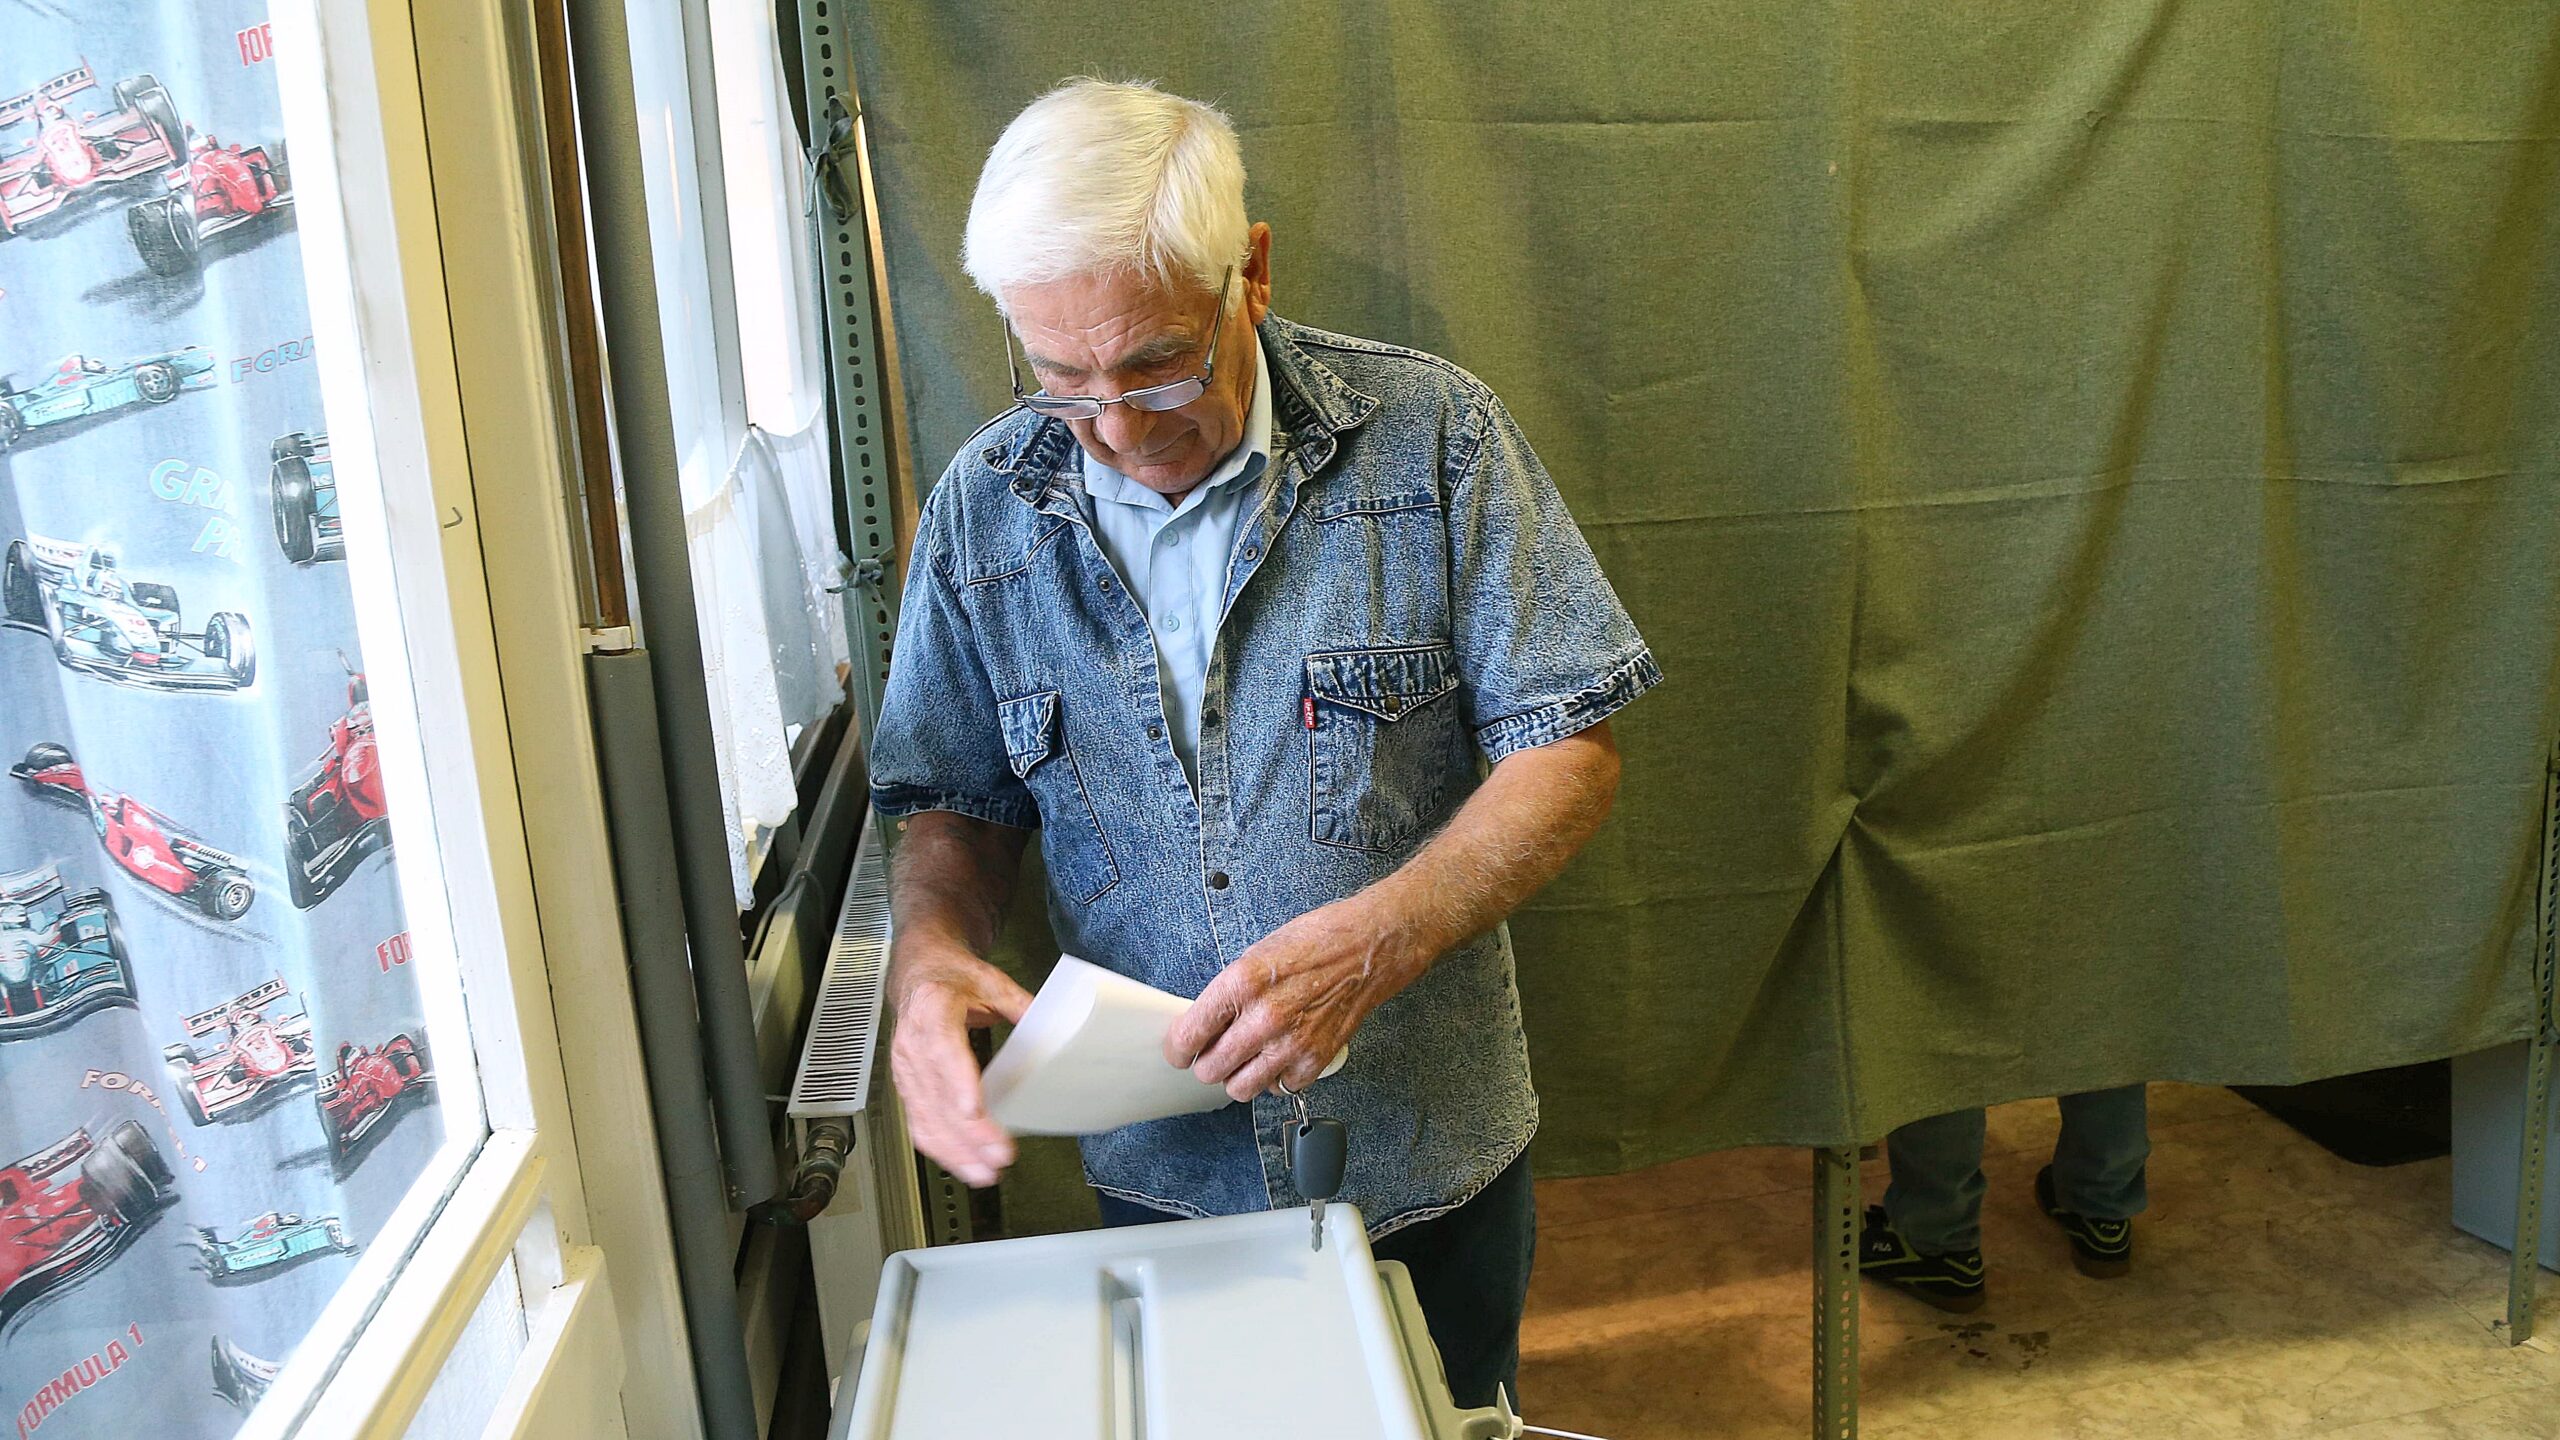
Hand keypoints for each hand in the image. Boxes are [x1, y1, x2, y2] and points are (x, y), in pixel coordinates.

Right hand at [887, 942, 1033, 1187]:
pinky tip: (962, 1164)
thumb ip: (1022, 1007)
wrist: (917, 973)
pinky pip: (919, 1123)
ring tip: (985, 1173)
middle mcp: (913, 1044)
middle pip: (938, 1096)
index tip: (972, 1112)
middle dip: (969, 1133)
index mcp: (933, 1010)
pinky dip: (940, 1148)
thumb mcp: (991, 981)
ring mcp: (906, 1069)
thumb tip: (1056, 1030)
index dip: (957, 1084)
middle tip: (999, 1156)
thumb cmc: (950, 976)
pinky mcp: (907, 1086)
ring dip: (955, 1150)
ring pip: (926, 1118)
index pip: (943, 1052)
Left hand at [1164, 896, 1427, 1101]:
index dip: (1178, 1048)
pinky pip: (1280, 1088)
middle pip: (1211, 1070)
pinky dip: (1277, 1077)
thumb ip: (1228, 994)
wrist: (1370, 946)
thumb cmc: (1316, 941)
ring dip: (1239, 1077)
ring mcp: (1291, 1043)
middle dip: (1208, 1064)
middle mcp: (1264, 1017)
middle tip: (1215, 1053)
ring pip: (1241, 1089)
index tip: (1179, 1051)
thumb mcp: (1257, 954)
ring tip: (1247, 1058)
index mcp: (1241, 983)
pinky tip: (1281, 1055)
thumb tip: (1204, 1024)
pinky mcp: (1316, 1060)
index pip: (1189, 1035)